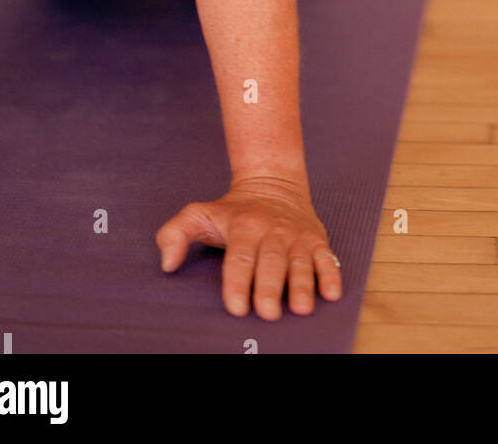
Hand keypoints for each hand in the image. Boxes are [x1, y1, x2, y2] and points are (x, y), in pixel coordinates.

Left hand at [154, 175, 342, 318]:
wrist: (274, 183)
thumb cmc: (233, 210)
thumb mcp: (200, 213)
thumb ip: (175, 233)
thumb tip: (166, 264)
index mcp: (244, 226)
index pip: (240, 256)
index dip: (238, 282)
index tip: (237, 307)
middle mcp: (272, 231)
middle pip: (271, 261)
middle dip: (269, 288)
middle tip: (268, 314)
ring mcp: (296, 237)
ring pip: (300, 262)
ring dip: (302, 284)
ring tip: (300, 308)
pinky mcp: (317, 241)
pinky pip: (326, 258)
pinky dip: (330, 275)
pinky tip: (330, 293)